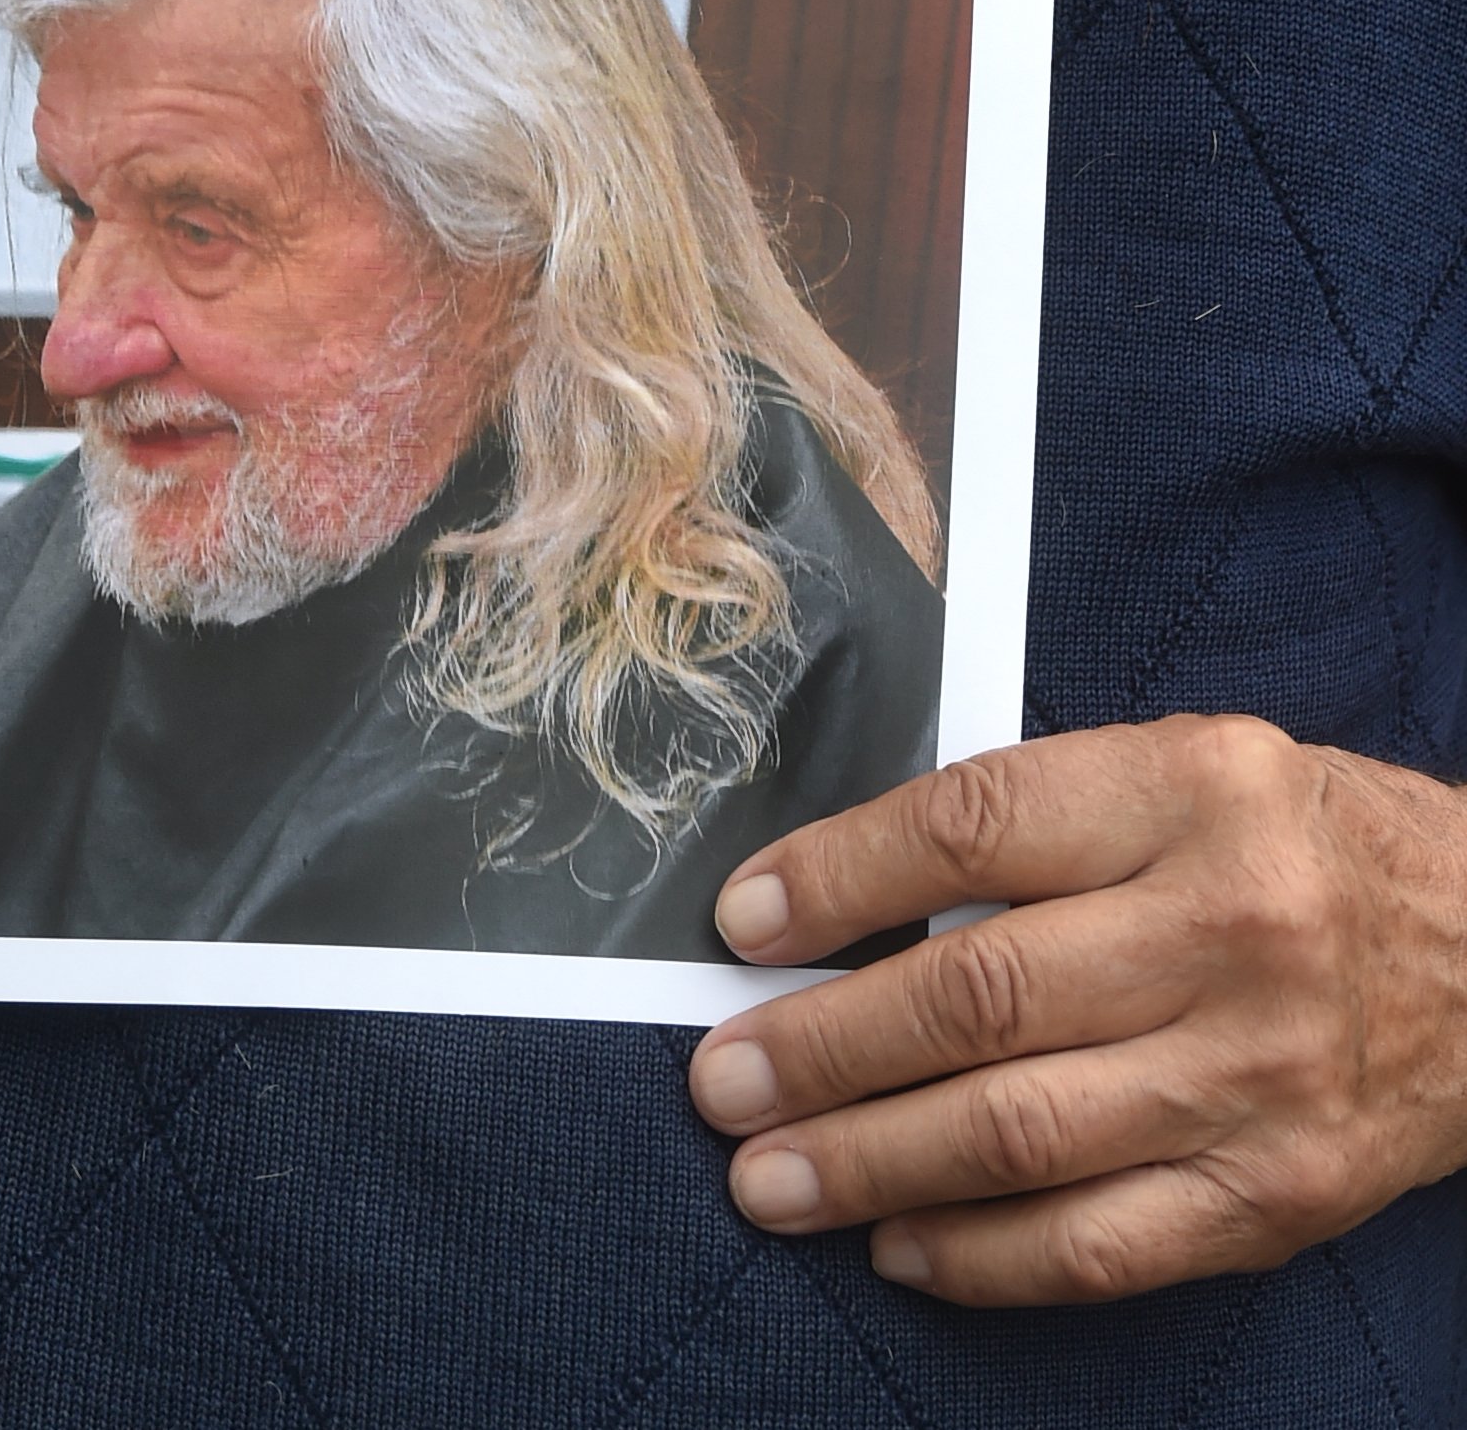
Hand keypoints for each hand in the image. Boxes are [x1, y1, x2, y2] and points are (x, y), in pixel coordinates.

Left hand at [687, 717, 1466, 1304]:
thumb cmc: (1303, 846)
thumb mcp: (1188, 770)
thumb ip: (1043, 821)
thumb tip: (850, 895)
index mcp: (1193, 790)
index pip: (976, 826)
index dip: (842, 877)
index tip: (746, 921)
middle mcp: (1229, 928)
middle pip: (981, 993)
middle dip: (826, 1046)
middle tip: (723, 1078)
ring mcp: (1255, 1074)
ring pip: (1021, 1132)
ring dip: (870, 1162)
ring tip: (768, 1176)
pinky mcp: (1278, 1195)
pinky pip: (1099, 1245)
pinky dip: (980, 1257)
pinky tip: (897, 1243)